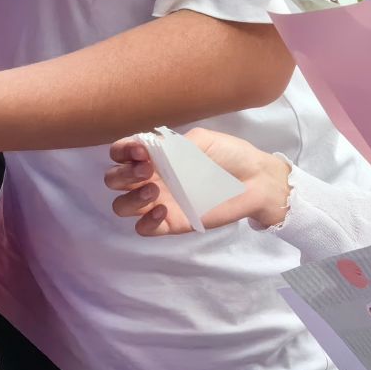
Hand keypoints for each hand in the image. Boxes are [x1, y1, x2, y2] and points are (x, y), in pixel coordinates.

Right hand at [103, 129, 287, 235]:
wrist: (256, 180)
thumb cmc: (230, 155)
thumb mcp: (200, 141)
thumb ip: (172, 145)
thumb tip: (148, 150)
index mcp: (156, 156)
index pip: (121, 153)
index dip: (122, 151)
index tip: (140, 150)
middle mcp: (152, 178)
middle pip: (114, 180)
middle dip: (123, 175)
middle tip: (148, 170)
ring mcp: (160, 202)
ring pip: (122, 206)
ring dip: (130, 197)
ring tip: (155, 191)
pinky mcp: (172, 223)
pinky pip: (143, 229)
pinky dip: (146, 220)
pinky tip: (164, 210)